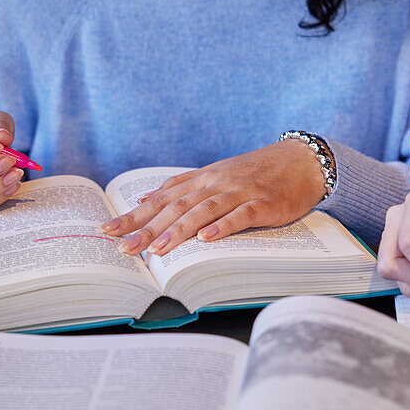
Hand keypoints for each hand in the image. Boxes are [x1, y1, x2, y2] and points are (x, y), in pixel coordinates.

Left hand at [100, 139, 325, 255]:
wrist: (302, 161)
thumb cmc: (256, 173)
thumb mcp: (215, 176)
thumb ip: (181, 188)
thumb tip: (144, 199)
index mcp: (201, 180)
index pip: (160, 199)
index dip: (133, 215)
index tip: (107, 230)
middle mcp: (215, 184)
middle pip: (175, 207)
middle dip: (147, 228)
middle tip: (124, 247)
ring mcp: (240, 192)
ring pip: (203, 211)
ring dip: (179, 230)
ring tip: (158, 249)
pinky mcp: (264, 204)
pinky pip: (240, 215)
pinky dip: (223, 226)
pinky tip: (207, 239)